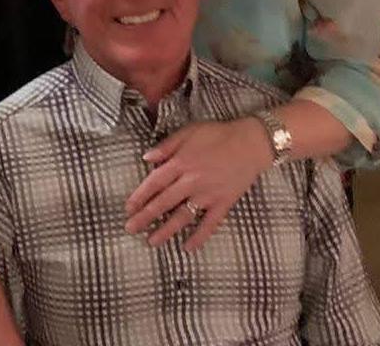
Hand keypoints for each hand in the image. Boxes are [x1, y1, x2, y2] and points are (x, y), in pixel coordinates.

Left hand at [124, 118, 271, 250]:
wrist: (252, 143)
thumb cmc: (218, 135)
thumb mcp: (188, 132)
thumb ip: (166, 146)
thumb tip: (146, 158)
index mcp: (181, 163)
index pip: (154, 183)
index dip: (139, 197)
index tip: (128, 208)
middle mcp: (191, 181)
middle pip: (164, 203)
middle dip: (145, 217)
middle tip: (131, 229)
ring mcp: (208, 194)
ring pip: (183, 216)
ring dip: (166, 230)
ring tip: (152, 242)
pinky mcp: (223, 203)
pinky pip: (210, 224)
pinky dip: (199, 237)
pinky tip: (188, 248)